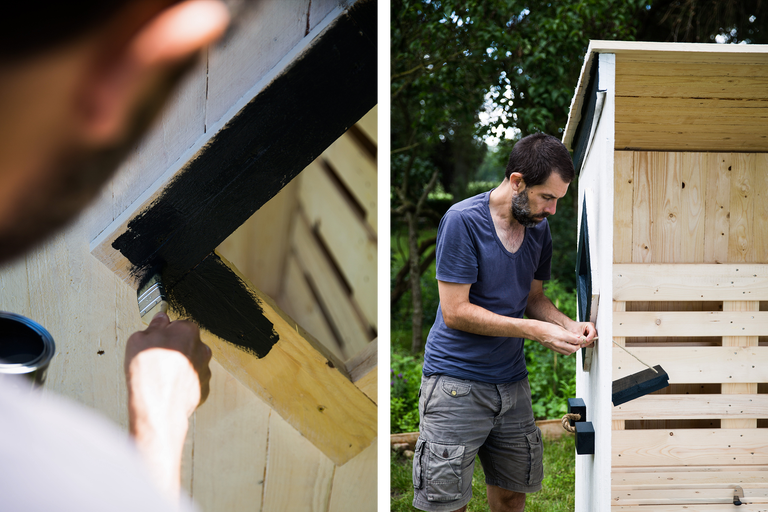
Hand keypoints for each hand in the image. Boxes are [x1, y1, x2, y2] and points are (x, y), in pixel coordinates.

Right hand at [124, 312, 211, 497]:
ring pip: (190, 363)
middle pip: (186, 344)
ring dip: (179, 367)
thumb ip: (153, 326)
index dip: (165, 332)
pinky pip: (192, 381)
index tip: (156, 339)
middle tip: (156, 359)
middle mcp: (202, 348)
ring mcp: (205, 369)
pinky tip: (168, 388)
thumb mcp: (139, 340)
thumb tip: (159, 320)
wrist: (159, 407)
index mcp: (188, 331)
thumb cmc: (149, 374)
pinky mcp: (204, 388)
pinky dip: (182, 383)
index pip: (178, 324)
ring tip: (161, 376)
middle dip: (173, 349)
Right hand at [533, 321, 583, 354]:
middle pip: (574, 349)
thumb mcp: (560, 328)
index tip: (582, 339)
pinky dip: (568, 350)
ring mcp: (556, 348)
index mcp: (562, 336)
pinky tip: (567, 346)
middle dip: (578, 346)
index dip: (581, 340)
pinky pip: (564, 353)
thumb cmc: (548, 327)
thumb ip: (570, 334)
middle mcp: (559, 343)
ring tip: (573, 344)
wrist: (537, 332)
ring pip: (569, 352)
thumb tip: (578, 337)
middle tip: (578, 342)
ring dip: (573, 349)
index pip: (576, 340)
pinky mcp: (554, 350)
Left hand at [566, 321, 596, 347]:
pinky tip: (580, 344)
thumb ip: (581, 337)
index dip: (590, 337)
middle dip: (587, 341)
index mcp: (590, 325)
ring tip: (580, 344)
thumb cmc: (573, 326)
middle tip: (582, 344)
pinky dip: (585, 344)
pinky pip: (589, 343)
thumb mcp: (576, 332)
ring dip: (586, 343)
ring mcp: (590, 334)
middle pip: (593, 338)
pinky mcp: (588, 338)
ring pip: (591, 341)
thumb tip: (584, 342)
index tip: (586, 340)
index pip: (593, 332)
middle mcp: (591, 330)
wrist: (569, 327)